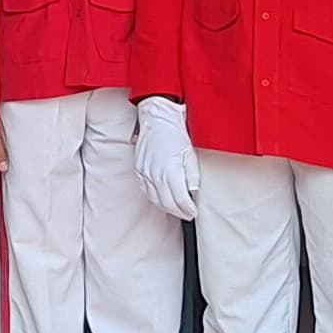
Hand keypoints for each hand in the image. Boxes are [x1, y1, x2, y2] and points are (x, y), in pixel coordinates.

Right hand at [132, 97, 198, 221]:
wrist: (157, 118)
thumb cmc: (175, 133)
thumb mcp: (190, 155)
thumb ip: (192, 176)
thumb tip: (192, 191)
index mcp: (170, 171)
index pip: (180, 200)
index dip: (188, 209)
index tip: (193, 212)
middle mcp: (155, 174)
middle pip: (167, 203)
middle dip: (179, 212)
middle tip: (187, 214)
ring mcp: (145, 172)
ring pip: (155, 199)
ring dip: (166, 207)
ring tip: (176, 209)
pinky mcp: (138, 169)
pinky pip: (145, 190)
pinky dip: (154, 198)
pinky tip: (161, 199)